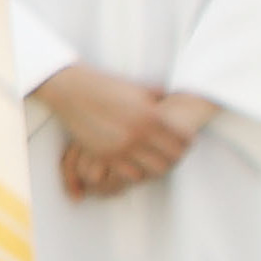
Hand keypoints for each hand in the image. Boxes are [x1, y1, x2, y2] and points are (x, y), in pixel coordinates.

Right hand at [34, 61, 205, 197]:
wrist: (72, 91)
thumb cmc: (107, 86)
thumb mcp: (138, 89)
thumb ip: (158, 98)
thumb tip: (171, 100)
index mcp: (151, 116)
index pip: (184, 139)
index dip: (188, 143)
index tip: (185, 142)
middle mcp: (137, 134)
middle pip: (171, 159)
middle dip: (175, 158)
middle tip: (171, 154)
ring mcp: (120, 147)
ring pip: (151, 171)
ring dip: (155, 168)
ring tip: (153, 161)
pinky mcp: (104, 156)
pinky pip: (129, 175)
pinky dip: (136, 172)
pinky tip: (135, 163)